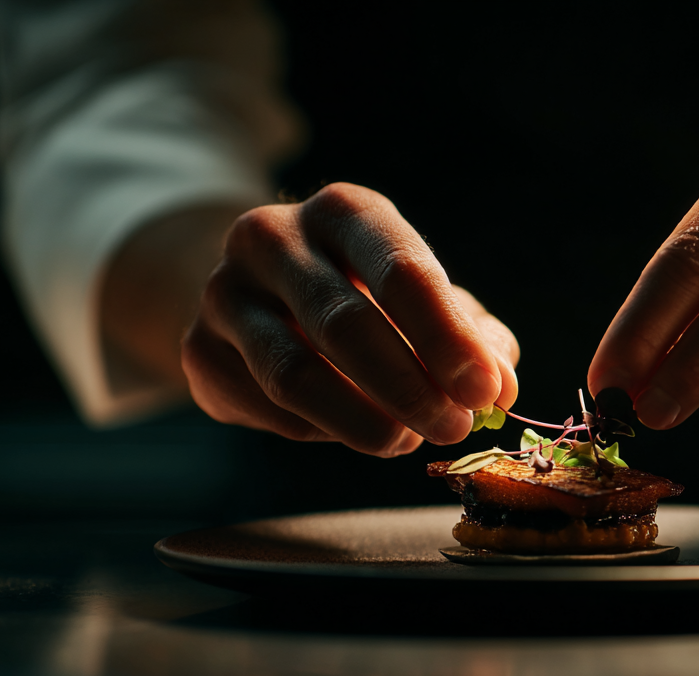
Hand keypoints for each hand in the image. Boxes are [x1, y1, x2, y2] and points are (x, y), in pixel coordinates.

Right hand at [182, 183, 518, 455]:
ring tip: (406, 441)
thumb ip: (473, 339)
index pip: (400, 269)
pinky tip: (349, 427)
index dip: (446, 336)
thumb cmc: (368, 296)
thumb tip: (500, 389)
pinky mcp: (199, 351)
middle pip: (345, 323)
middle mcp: (272, 237)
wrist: (261, 296)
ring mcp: (224, 292)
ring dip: (364, 422)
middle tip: (453, 428)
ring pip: (294, 375)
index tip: (484, 390)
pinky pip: (266, 408)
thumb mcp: (429, 301)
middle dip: (410, 388)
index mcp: (344, 212)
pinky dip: (319, 432)